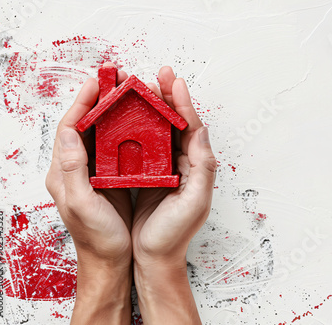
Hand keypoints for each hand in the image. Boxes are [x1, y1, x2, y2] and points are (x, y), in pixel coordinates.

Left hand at [45, 64, 132, 324]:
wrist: (111, 261)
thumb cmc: (98, 238)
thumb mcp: (82, 204)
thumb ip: (72, 168)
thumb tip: (68, 132)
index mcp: (65, 173)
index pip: (70, 128)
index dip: (83, 102)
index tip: (97, 81)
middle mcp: (77, 168)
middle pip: (86, 125)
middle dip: (99, 99)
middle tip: (117, 80)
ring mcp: (94, 172)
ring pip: (101, 133)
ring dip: (113, 111)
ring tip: (128, 93)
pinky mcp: (110, 178)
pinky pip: (115, 146)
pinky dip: (125, 130)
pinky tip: (138, 122)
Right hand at [131, 66, 216, 323]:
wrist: (154, 258)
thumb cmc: (173, 234)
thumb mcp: (194, 203)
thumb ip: (202, 167)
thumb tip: (200, 131)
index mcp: (196, 166)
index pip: (190, 127)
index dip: (182, 102)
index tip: (174, 80)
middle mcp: (184, 163)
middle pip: (176, 123)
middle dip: (169, 97)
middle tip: (159, 73)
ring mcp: (165, 168)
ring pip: (161, 130)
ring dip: (154, 107)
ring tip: (143, 87)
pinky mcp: (149, 175)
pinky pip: (146, 144)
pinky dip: (140, 127)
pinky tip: (130, 116)